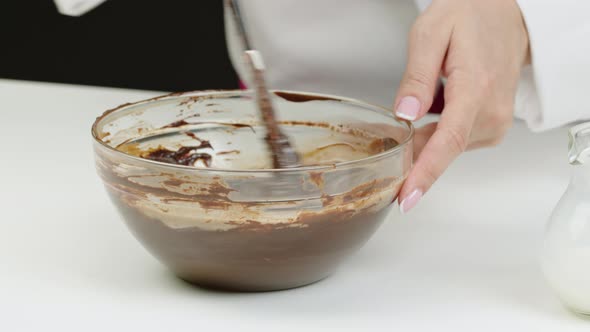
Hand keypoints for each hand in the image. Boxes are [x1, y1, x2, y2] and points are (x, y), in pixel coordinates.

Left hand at [395, 0, 529, 212]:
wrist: (506, 13)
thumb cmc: (472, 16)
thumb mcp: (431, 33)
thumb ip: (417, 76)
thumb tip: (404, 114)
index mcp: (475, 88)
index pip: (448, 141)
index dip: (425, 173)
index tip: (408, 197)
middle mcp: (491, 112)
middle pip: (442, 148)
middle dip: (411, 154)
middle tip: (386, 142)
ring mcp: (496, 121)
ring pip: (447, 146)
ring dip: (424, 138)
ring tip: (421, 102)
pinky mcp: (493, 126)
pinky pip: (455, 140)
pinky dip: (437, 133)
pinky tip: (435, 108)